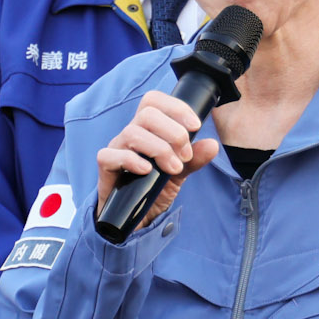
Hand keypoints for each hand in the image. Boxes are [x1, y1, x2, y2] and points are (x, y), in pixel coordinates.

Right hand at [95, 88, 219, 224]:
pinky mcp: (106, 168)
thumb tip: (212, 144)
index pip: (154, 101)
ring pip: (132, 132)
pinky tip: (147, 172)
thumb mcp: (180, 173)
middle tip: (184, 156)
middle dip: (173, 132)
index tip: (195, 126)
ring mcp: (116, 149)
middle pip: (146, 113)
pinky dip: (131, 161)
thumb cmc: (155, 189)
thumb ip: (194, 159)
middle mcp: (130, 134)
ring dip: (159, 149)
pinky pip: (110, 156)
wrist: (137, 217)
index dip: (176, 107)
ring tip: (173, 168)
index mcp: (148, 129)